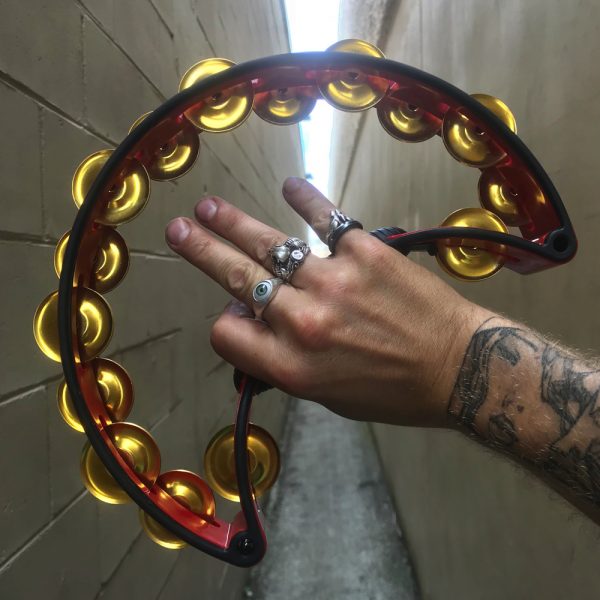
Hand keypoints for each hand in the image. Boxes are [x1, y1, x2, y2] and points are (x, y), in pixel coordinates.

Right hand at [165, 178, 488, 426]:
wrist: (458, 367)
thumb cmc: (393, 392)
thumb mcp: (329, 397)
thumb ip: (285, 364)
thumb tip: (254, 321)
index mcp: (292, 366)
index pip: (227, 333)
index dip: (226, 323)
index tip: (236, 313)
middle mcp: (304, 322)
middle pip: (237, 278)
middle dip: (201, 251)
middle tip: (178, 229)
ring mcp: (333, 281)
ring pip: (269, 244)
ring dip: (232, 223)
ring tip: (209, 207)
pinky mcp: (365, 251)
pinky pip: (325, 219)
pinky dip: (306, 199)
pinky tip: (289, 186)